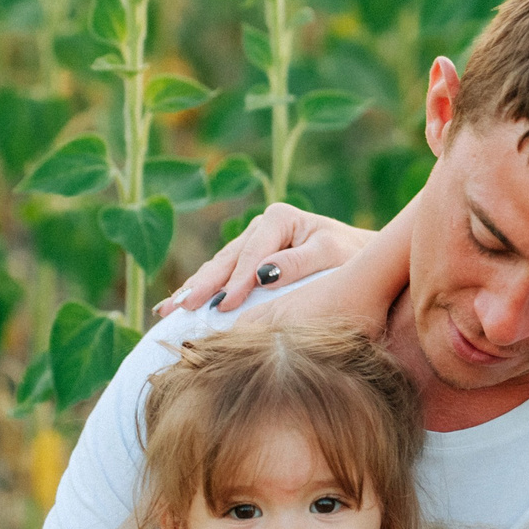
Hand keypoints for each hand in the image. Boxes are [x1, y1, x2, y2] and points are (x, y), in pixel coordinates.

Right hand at [153, 203, 376, 316]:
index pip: (252, 255)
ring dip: (192, 289)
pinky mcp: (247, 260)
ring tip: (167, 310)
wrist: (361, 256)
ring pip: (217, 267)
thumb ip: (299, 263)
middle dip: (202, 285)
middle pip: (226, 260)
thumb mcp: (332, 254)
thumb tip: (262, 275)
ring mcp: (250, 242)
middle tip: (181, 308)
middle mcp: (260, 226)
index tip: (224, 305)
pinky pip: (220, 275)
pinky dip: (200, 290)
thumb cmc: (352, 255)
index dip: (236, 281)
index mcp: (279, 218)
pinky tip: (174, 305)